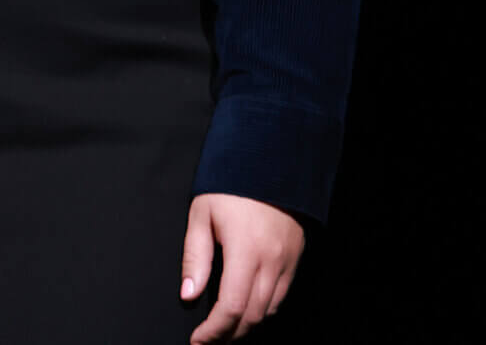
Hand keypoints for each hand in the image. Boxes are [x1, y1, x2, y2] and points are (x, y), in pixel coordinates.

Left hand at [181, 193, 303, 340]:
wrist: (271, 159)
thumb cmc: (231, 184)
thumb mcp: (202, 213)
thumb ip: (195, 256)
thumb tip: (189, 294)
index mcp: (245, 250)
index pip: (231, 307)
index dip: (214, 331)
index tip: (198, 340)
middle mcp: (271, 261)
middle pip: (251, 316)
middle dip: (228, 335)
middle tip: (208, 341)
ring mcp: (287, 261)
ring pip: (268, 310)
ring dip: (246, 326)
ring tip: (225, 331)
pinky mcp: (296, 258)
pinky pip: (281, 296)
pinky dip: (263, 310)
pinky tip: (247, 310)